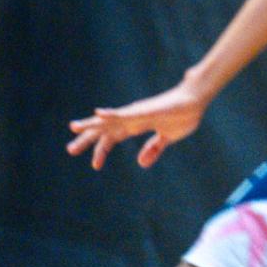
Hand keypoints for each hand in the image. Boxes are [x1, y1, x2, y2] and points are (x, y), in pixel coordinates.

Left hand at [67, 80, 207, 169]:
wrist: (196, 101)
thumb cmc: (183, 115)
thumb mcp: (167, 138)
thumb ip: (154, 149)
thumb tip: (141, 163)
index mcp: (135, 125)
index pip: (112, 138)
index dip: (101, 150)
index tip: (95, 166)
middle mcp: (131, 118)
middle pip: (104, 130)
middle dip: (87, 139)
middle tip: (70, 150)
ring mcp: (136, 113)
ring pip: (109, 120)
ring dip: (91, 125)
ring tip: (74, 128)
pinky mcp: (143, 110)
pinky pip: (124, 112)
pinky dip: (111, 114)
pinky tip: (98, 114)